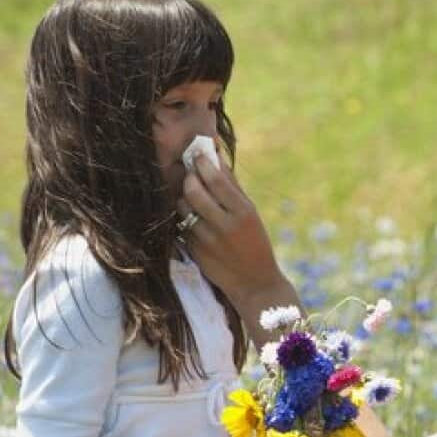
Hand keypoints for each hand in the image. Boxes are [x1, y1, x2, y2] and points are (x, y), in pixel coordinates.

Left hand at [175, 156, 285, 309]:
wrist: (254, 283)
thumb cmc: (255, 243)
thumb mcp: (251, 214)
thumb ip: (233, 188)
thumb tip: (216, 159)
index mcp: (243, 212)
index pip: (216, 179)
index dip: (202, 162)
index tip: (197, 154)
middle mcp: (225, 225)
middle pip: (194, 190)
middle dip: (189, 178)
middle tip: (191, 175)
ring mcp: (208, 239)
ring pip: (183, 206)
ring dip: (184, 198)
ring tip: (193, 199)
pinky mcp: (195, 251)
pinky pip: (181, 225)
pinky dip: (185, 218)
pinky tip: (194, 220)